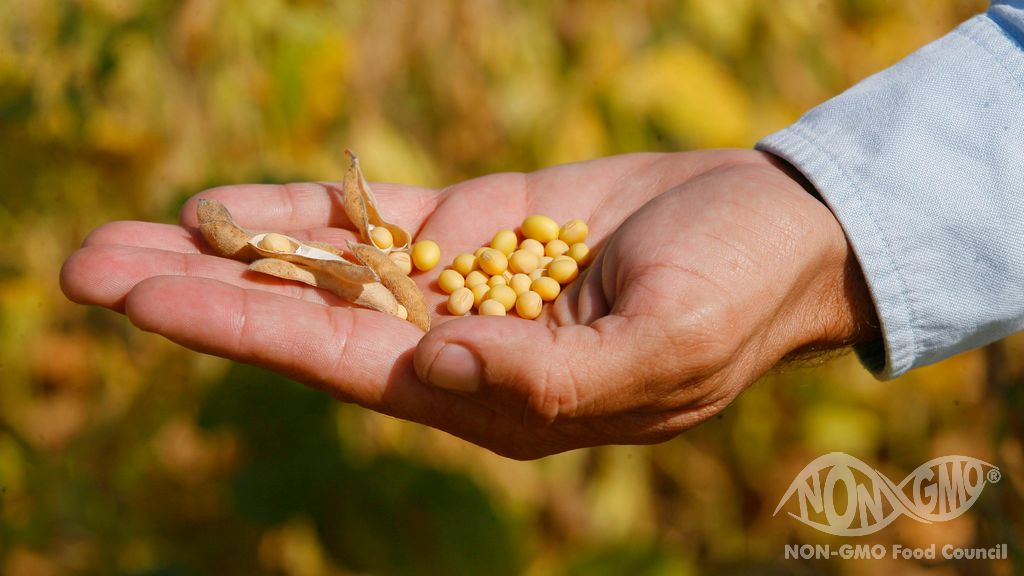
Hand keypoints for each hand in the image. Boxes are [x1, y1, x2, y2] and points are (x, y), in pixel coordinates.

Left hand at [60, 150, 877, 458]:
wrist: (776, 226)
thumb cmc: (737, 295)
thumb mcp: (665, 347)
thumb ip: (553, 378)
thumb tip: (432, 368)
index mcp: (494, 399)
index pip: (346, 366)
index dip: (244, 333)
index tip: (144, 303)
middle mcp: (457, 349)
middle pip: (306, 322)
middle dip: (198, 298)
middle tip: (81, 267)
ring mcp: (459, 284)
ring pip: (324, 269)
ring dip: (227, 253)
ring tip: (124, 235)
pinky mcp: (474, 224)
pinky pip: (372, 221)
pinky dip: (301, 214)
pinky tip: (222, 207)